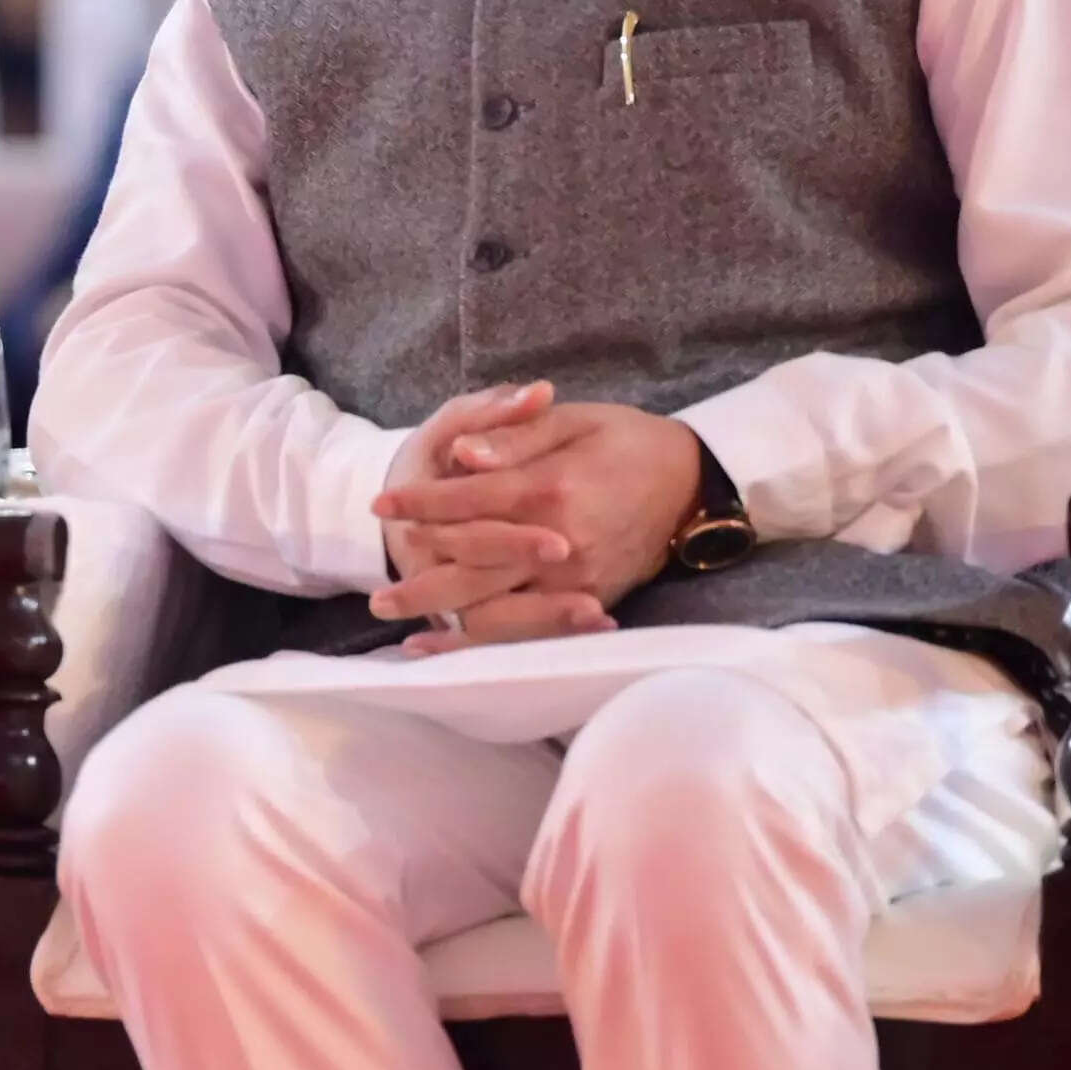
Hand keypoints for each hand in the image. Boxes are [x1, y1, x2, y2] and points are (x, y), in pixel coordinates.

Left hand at [372, 393, 704, 650]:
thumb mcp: (573, 420)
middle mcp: (561, 544)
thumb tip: (462, 456)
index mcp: (552, 489)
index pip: (469, 503)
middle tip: (376, 592)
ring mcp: (577, 580)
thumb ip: (514, 436)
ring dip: (441, 619)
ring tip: (397, 623)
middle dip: (419, 577)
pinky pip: (529, 633)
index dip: (419, 503)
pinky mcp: (591, 603)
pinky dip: (484, 645)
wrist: (694, 481)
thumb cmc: (628, 440)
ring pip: (497, 611)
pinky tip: (446, 649)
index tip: (380, 505)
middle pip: (474, 568)